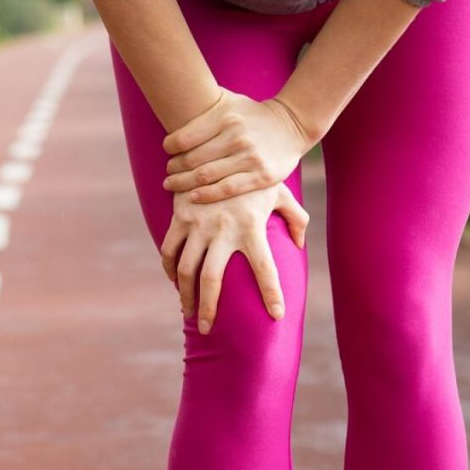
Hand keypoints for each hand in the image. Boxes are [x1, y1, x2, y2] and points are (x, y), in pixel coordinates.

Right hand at [160, 180, 308, 333]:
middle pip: (212, 279)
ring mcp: (197, 223)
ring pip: (185, 269)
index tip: (276, 315)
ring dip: (184, 294)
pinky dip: (170, 268)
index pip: (265, 268)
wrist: (219, 139)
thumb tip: (299, 245)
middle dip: (209, 308)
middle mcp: (222, 229)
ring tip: (188, 312)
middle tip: (208, 330)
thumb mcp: (279, 191)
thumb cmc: (256, 169)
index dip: (271, 293)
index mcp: (251, 226)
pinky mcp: (179, 216)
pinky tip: (174, 280)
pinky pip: (170, 249)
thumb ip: (295, 218)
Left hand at [161, 87, 320, 203]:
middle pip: (192, 159)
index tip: (167, 152)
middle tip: (168, 173)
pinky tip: (193, 197)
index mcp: (225, 117)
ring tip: (172, 185)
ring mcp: (249, 157)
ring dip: (183, 183)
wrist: (292, 125)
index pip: (185, 137)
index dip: (170, 147)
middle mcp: (236, 136)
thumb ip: (206, 103)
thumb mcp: (231, 101)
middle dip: (174, 168)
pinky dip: (206, 195)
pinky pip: (227, 188)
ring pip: (206, 176)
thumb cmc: (253, 115)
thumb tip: (173, 93)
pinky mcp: (261, 176)